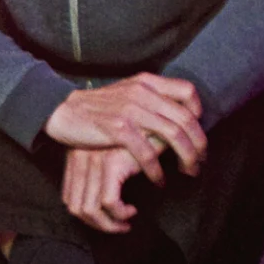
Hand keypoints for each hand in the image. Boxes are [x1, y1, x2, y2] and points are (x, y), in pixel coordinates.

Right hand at [44, 73, 208, 177]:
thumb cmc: (98, 106)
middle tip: (200, 162)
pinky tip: (158, 180)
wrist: (62, 110)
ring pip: (173, 135)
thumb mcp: (127, 92)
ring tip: (187, 172)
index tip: (197, 133)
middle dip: (199, 145)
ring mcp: (130, 110)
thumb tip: (178, 115)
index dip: (198, 113)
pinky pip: (147, 152)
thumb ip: (151, 98)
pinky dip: (157, 170)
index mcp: (146, 82)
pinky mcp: (118, 128)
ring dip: (186, 158)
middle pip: (186, 119)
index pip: (187, 91)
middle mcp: (141, 92)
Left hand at [62, 142, 148, 234]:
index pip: (69, 198)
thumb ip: (102, 175)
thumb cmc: (137, 141)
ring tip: (126, 222)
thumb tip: (100, 208)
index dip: (88, 217)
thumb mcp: (113, 156)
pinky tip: (133, 210)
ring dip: (109, 224)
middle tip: (119, 227)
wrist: (155, 121)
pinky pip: (109, 201)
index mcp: (76, 155)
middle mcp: (80, 157)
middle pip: (77, 207)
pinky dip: (121, 213)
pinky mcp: (111, 163)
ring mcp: (94, 160)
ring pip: (90, 209)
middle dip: (98, 225)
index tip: (108, 222)